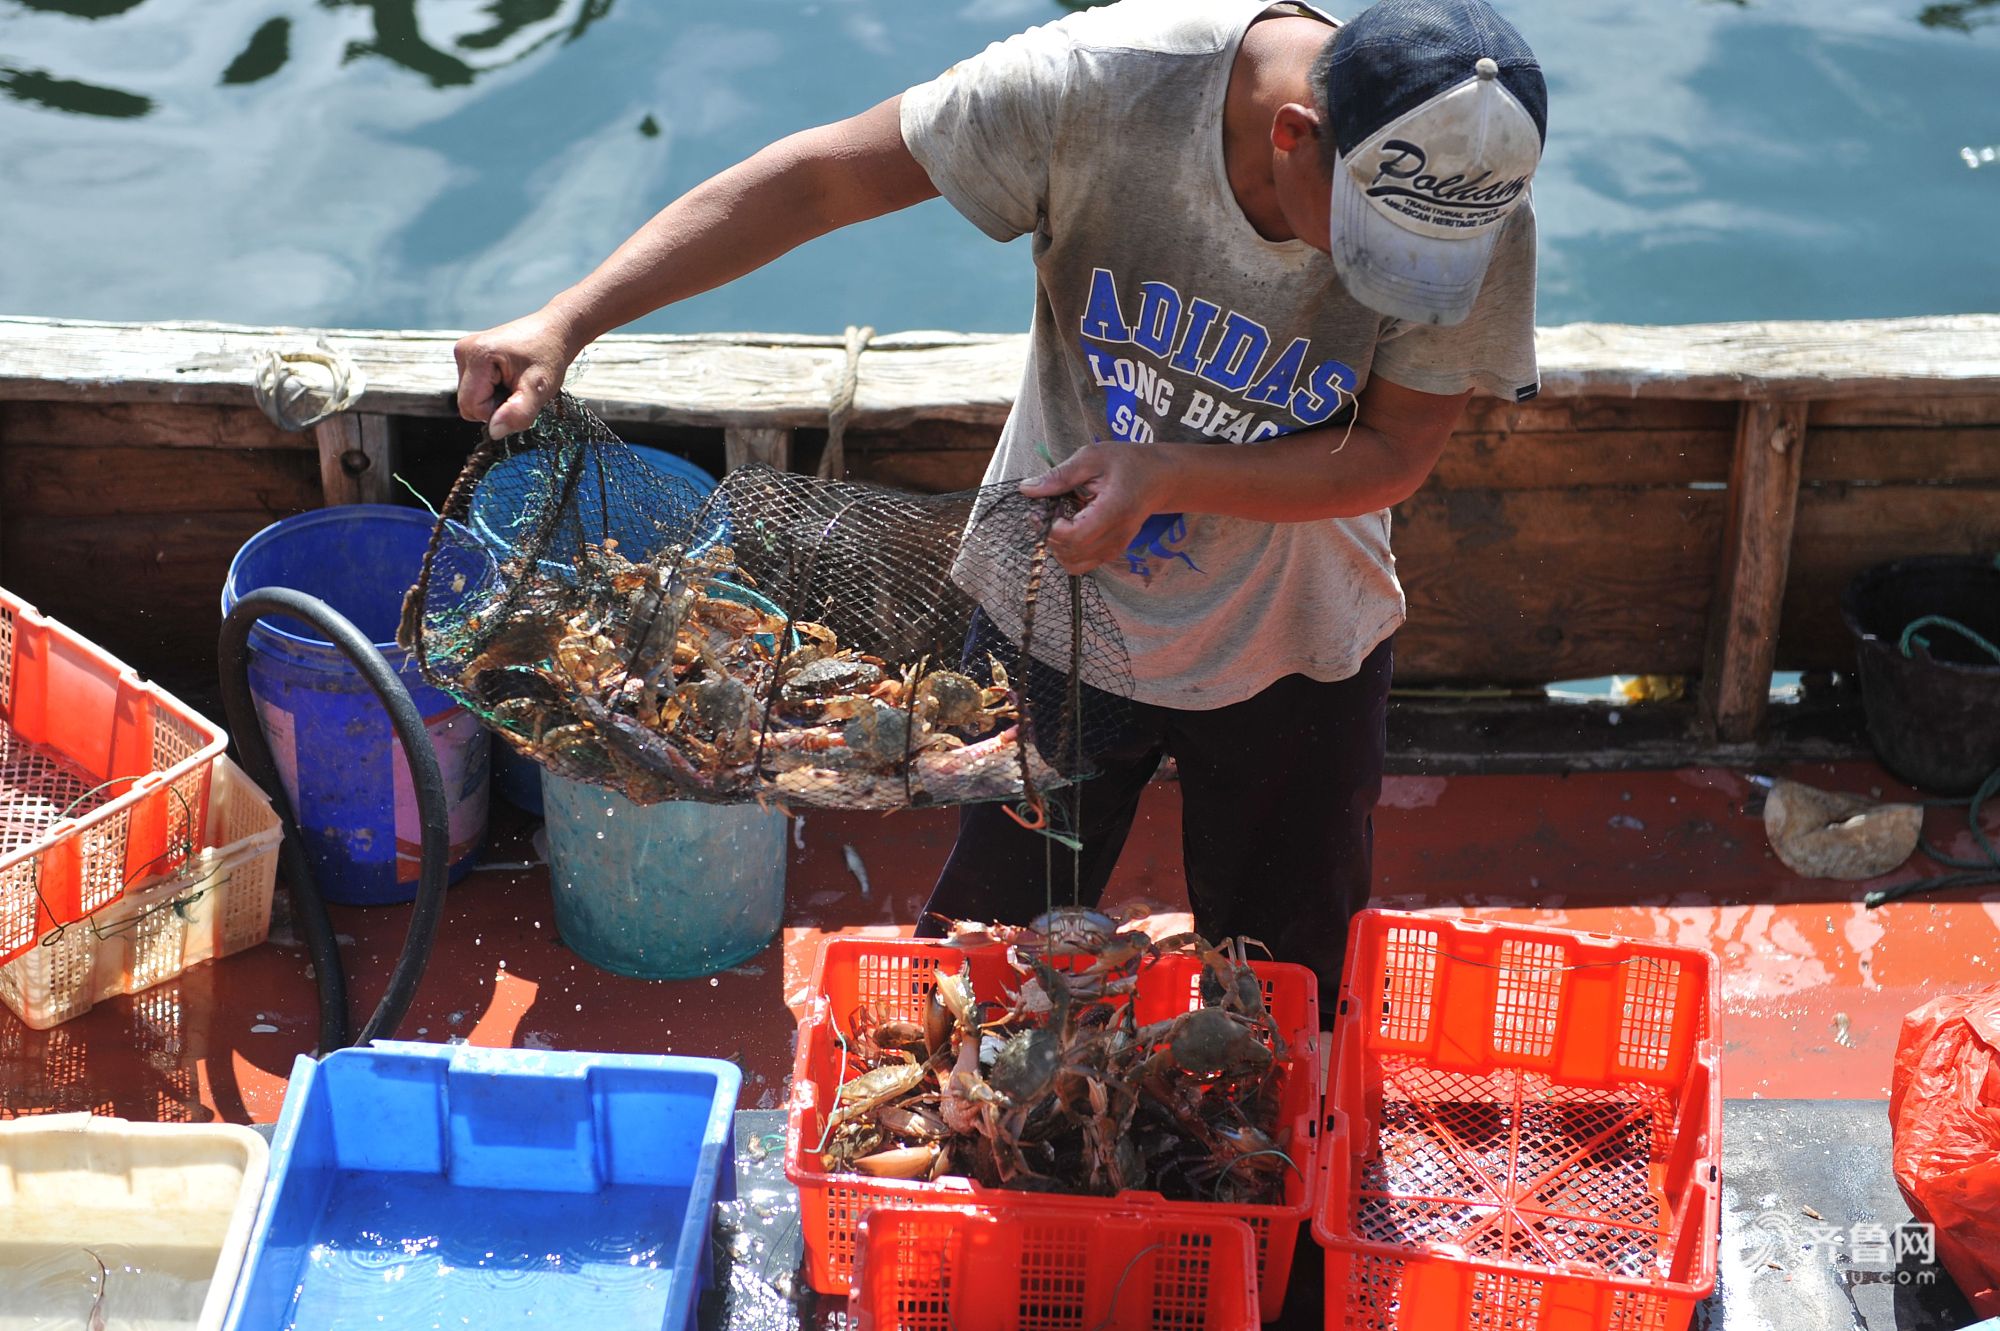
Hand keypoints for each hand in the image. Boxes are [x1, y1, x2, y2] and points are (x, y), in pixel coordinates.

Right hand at [453, 308, 579, 438]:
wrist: (555, 330)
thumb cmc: (549, 356)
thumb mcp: (539, 388)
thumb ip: (518, 413)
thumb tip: (494, 432)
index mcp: (477, 355)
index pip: (471, 407)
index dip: (497, 411)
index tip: (518, 395)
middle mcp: (464, 350)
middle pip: (467, 404)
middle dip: (494, 405)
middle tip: (519, 389)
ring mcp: (464, 351)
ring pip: (470, 397)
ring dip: (494, 398)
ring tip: (515, 380)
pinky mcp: (469, 355)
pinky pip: (473, 388)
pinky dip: (492, 389)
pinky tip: (508, 376)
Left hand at [1018, 442, 1173, 573]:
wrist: (1160, 478)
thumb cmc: (1128, 462)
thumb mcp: (1092, 458)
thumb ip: (1060, 476)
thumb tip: (1026, 489)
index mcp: (1114, 510)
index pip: (1073, 536)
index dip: (1050, 527)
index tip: (1045, 507)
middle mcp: (1117, 536)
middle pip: (1070, 554)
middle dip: (1049, 535)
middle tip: (1046, 510)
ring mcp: (1116, 548)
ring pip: (1074, 564)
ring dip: (1057, 546)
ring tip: (1058, 520)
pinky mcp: (1112, 552)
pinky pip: (1082, 563)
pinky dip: (1068, 551)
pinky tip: (1069, 528)